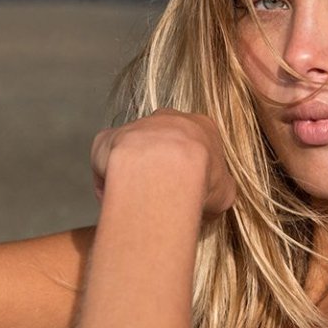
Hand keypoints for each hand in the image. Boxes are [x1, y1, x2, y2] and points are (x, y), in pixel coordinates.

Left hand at [89, 109, 237, 218]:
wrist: (165, 169)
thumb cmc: (202, 179)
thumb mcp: (224, 193)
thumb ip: (215, 193)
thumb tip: (207, 207)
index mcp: (199, 126)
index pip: (196, 145)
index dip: (192, 171)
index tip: (187, 191)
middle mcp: (166, 119)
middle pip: (162, 142)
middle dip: (160, 166)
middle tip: (160, 195)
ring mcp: (134, 126)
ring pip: (132, 152)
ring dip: (133, 174)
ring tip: (136, 202)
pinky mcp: (107, 138)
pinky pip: (104, 161)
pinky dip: (106, 179)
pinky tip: (113, 199)